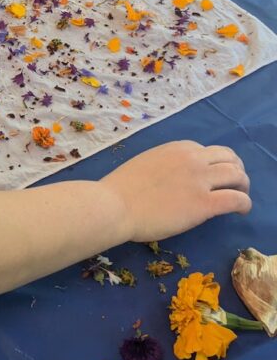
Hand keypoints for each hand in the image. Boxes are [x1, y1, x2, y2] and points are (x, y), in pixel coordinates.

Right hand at [103, 140, 250, 242]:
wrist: (115, 206)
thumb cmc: (120, 189)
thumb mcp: (145, 164)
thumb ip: (166, 166)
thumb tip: (174, 179)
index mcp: (177, 148)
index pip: (207, 151)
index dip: (214, 164)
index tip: (212, 177)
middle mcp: (193, 159)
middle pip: (229, 158)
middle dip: (236, 169)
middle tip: (234, 184)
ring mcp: (200, 180)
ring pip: (237, 175)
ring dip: (243, 185)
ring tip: (241, 196)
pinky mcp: (204, 204)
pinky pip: (236, 199)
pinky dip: (245, 203)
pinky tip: (242, 210)